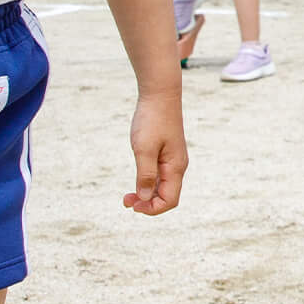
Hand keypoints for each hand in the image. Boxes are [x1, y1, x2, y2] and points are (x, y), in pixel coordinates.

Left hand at [125, 91, 187, 215]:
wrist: (160, 94)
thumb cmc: (152, 120)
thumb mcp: (144, 149)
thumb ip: (145, 175)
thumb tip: (144, 198)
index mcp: (175, 167)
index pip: (169, 200)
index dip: (152, 209)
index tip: (133, 205)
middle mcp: (177, 166)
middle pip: (167, 196)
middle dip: (147, 203)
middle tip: (125, 201)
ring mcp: (173, 159)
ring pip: (163, 187)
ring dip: (146, 194)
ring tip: (127, 195)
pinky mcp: (167, 152)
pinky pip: (160, 175)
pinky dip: (148, 183)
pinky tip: (137, 179)